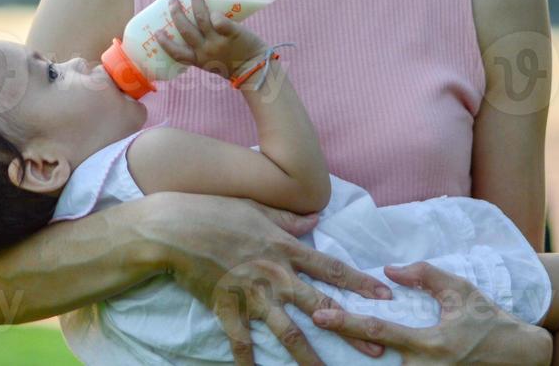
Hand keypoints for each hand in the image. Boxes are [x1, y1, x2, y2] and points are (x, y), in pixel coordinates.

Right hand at [145, 192, 392, 364]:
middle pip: (320, 306)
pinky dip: (249, 362)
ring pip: (288, 332)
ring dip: (310, 357)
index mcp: (284, 248)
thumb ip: (288, 219)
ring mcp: (252, 294)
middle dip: (351, 327)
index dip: (359, 282)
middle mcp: (274, 274)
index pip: (330, 267)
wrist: (174, 227)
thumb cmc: (214, 211)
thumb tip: (315, 218)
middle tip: (377, 346)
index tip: (385, 296)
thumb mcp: (256, 208)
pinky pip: (242, 342)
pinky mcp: (227, 308)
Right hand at [157, 0, 267, 78]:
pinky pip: (221, 21)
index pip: (176, 52)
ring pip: (202, 19)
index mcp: (198, 60)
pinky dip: (216, 14)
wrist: (255, 69)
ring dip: (196, 1)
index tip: (157, 32)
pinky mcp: (233, 34)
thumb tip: (195, 24)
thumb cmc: (233, 64)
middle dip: (177, 13)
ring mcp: (218, 42)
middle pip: (185, 30)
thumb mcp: (211, 63)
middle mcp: (205, 51)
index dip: (165, 42)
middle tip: (173, 1)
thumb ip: (203, 49)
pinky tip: (214, 8)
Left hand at [310, 262, 551, 365]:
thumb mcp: (460, 290)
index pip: (379, 332)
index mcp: (431, 343)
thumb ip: (424, 275)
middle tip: (310, 334)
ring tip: (324, 358)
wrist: (523, 358)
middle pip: (374, 364)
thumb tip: (389, 270)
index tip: (320, 316)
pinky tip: (359, 363)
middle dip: (342, 354)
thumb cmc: (489, 320)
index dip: (346, 324)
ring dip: (359, 365)